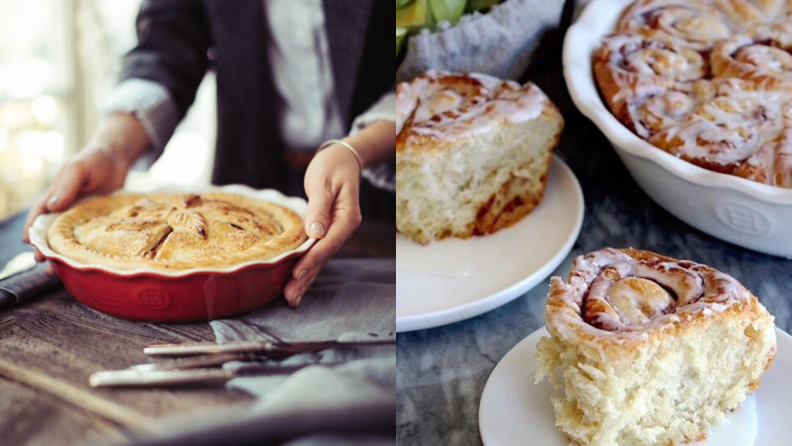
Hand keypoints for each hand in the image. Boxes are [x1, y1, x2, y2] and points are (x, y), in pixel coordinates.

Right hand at [23, 113, 147, 269]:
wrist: (118, 159)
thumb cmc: (94, 160)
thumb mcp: (78, 169)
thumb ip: (67, 185)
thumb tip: (52, 206)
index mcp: (55, 196)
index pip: (39, 215)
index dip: (33, 230)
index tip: (30, 244)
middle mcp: (65, 209)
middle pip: (51, 232)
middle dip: (45, 248)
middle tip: (43, 263)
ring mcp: (80, 216)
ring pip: (68, 239)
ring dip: (62, 254)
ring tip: (58, 271)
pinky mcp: (96, 221)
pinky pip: (87, 238)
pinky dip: (83, 250)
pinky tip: (82, 263)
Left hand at [284, 144, 362, 306]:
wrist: (343, 160)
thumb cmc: (332, 167)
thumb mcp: (324, 183)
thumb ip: (319, 208)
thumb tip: (315, 233)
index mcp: (347, 218)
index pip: (328, 243)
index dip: (311, 259)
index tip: (296, 273)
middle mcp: (344, 229)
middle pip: (324, 257)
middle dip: (306, 278)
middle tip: (289, 297)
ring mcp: (336, 232)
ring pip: (320, 259)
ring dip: (306, 279)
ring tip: (291, 299)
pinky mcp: (327, 232)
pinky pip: (317, 253)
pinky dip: (307, 268)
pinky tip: (298, 283)